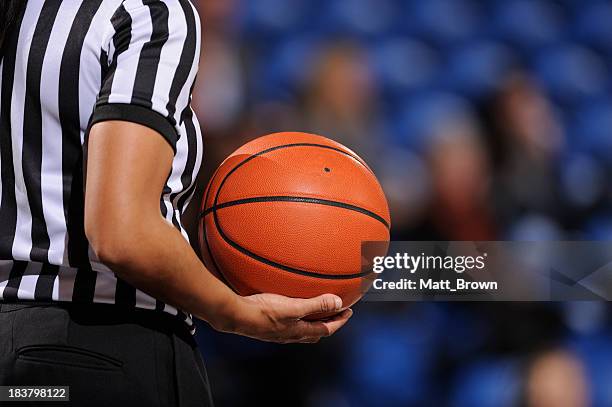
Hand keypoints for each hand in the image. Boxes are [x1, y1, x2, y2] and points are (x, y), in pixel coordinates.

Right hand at [214, 293, 352, 343]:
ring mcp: (279, 331)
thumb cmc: (263, 312)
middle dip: (328, 322)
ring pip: (302, 327)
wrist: (236, 315)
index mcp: (299, 331)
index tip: (348, 312)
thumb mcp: (293, 306)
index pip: (326, 329)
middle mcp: (290, 334)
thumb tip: (338, 303)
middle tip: (336, 311)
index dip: (339, 321)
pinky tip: (291, 304)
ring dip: (312, 319)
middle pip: (316, 331)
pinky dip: (298, 315)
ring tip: (316, 307)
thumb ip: (316, 304)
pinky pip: (290, 321)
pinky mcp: (269, 324)